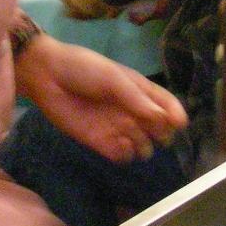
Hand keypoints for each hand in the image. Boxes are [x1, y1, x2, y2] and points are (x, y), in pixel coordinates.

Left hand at [14, 34, 186, 162]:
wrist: (47, 77)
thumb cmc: (84, 70)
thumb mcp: (114, 79)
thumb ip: (137, 100)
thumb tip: (163, 119)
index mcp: (138, 90)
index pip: (165, 104)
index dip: (174, 114)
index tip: (179, 124)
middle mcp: (131, 110)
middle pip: (157, 128)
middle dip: (162, 134)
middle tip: (156, 134)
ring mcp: (116, 127)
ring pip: (142, 144)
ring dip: (144, 146)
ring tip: (136, 141)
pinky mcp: (100, 142)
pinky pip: (121, 155)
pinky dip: (125, 155)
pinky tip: (120, 148)